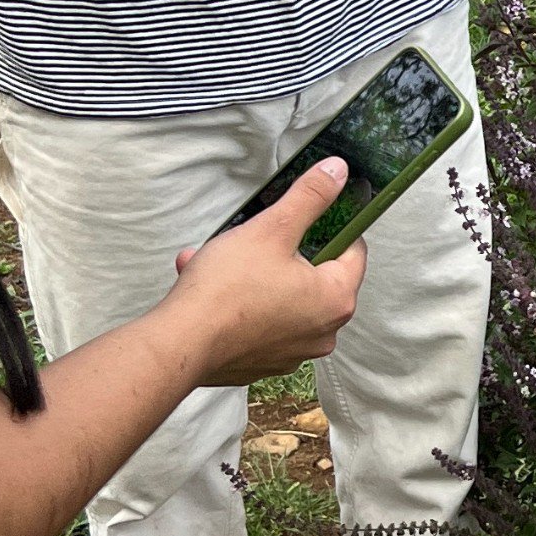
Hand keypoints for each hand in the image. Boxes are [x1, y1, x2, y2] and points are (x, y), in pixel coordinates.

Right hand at [166, 157, 368, 384]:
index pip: (354, 252)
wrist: (182, 343)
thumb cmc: (227, 290)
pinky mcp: (263, 362)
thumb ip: (309, 198)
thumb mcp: (272, 229)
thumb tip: (338, 172)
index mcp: (336, 300)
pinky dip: (241, 302)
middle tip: (255, 237)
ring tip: (217, 257)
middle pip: (314, 276)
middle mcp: (323, 333)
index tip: (309, 217)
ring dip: (253, 274)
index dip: (334, 227)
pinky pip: (260, 321)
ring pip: (281, 296)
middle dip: (280, 251)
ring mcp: (293, 352)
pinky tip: (210, 286)